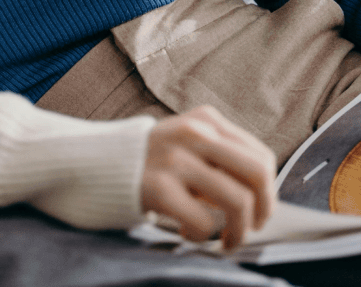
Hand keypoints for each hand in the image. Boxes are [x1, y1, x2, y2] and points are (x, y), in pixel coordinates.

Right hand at [140, 105, 275, 249]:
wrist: (92, 161)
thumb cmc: (148, 160)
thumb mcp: (185, 140)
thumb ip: (218, 155)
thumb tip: (259, 197)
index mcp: (206, 120)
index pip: (260, 157)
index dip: (268, 192)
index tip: (259, 211)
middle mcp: (195, 133)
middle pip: (257, 174)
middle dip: (262, 210)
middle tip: (250, 228)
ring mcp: (176, 159)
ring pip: (237, 201)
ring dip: (238, 231)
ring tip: (224, 239)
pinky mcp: (158, 187)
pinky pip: (204, 222)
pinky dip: (202, 236)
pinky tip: (187, 233)